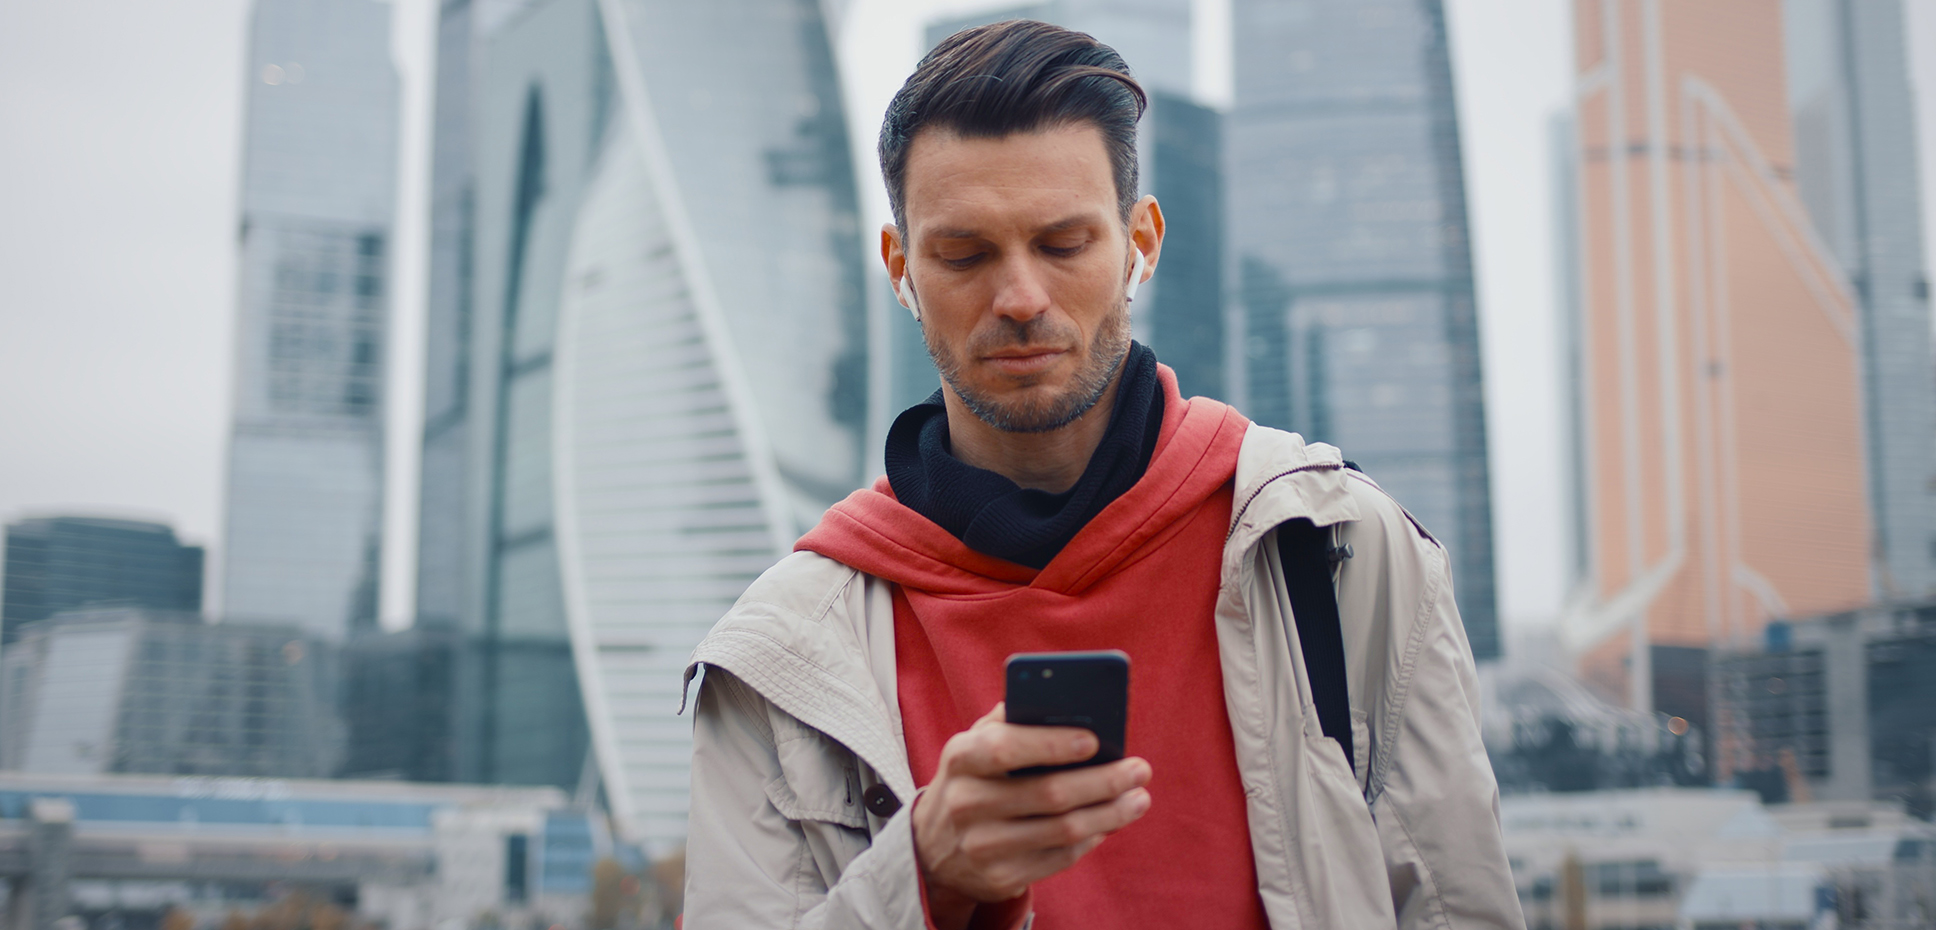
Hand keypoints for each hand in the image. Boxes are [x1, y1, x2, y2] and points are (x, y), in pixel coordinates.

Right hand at [912, 703, 1152, 928]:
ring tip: (1138, 798)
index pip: (1006, 749)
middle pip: (1049, 794)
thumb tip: (1071, 703)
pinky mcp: (1001, 877)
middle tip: (1140, 769)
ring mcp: (982, 846)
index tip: (1095, 740)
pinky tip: (1111, 822)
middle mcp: (966, 804)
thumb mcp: (976, 744)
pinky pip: (1061, 858)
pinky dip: (1093, 837)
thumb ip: (1013, 719)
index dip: (1052, 744)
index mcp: (961, 758)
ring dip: (1111, 813)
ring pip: (1063, 831)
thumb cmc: (973, 778)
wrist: (934, 845)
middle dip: (1103, 781)